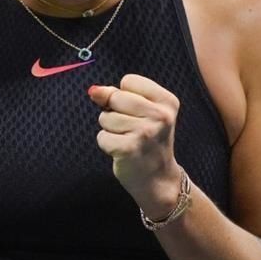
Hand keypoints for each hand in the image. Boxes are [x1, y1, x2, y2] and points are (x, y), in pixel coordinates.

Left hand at [88, 74, 182, 217]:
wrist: (158, 178)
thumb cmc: (147, 140)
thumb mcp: (142, 112)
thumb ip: (117, 95)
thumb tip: (93, 90)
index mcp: (167, 101)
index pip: (128, 80)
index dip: (125, 95)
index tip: (137, 112)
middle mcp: (160, 116)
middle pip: (115, 97)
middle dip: (114, 112)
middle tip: (130, 128)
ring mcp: (145, 133)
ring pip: (106, 117)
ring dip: (110, 129)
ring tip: (127, 139)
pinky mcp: (129, 149)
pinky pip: (102, 137)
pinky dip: (107, 144)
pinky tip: (122, 151)